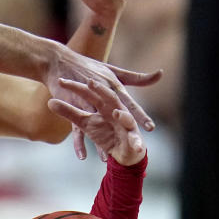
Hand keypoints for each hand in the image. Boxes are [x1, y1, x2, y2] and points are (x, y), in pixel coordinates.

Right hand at [44, 43, 160, 150]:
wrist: (59, 61)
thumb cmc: (87, 66)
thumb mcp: (112, 70)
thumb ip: (137, 77)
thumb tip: (160, 74)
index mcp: (113, 87)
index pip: (129, 103)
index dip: (139, 115)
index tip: (150, 128)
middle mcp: (102, 95)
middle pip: (115, 114)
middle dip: (125, 129)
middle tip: (135, 144)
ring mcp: (86, 101)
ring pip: (96, 124)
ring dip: (100, 143)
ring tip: (106, 158)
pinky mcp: (71, 106)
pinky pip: (76, 128)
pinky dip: (79, 143)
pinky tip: (83, 156)